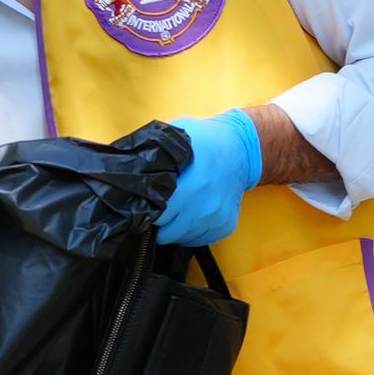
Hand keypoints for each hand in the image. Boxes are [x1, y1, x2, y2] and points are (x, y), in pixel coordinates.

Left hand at [155, 108, 263, 249]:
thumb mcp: (179, 133)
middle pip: (168, 232)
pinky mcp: (226, 225)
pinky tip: (189, 218)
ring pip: (183, 239)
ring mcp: (217, 218)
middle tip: (157, 209)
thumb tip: (130, 161)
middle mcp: (205, 206)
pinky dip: (191, 233)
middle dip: (159, 223)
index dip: (147, 211)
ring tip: (173, 213)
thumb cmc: (207, 140)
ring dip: (174, 229)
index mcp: (191, 185)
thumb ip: (156, 148)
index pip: (158, 214)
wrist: (243, 150)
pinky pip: (200, 240)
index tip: (144, 205)